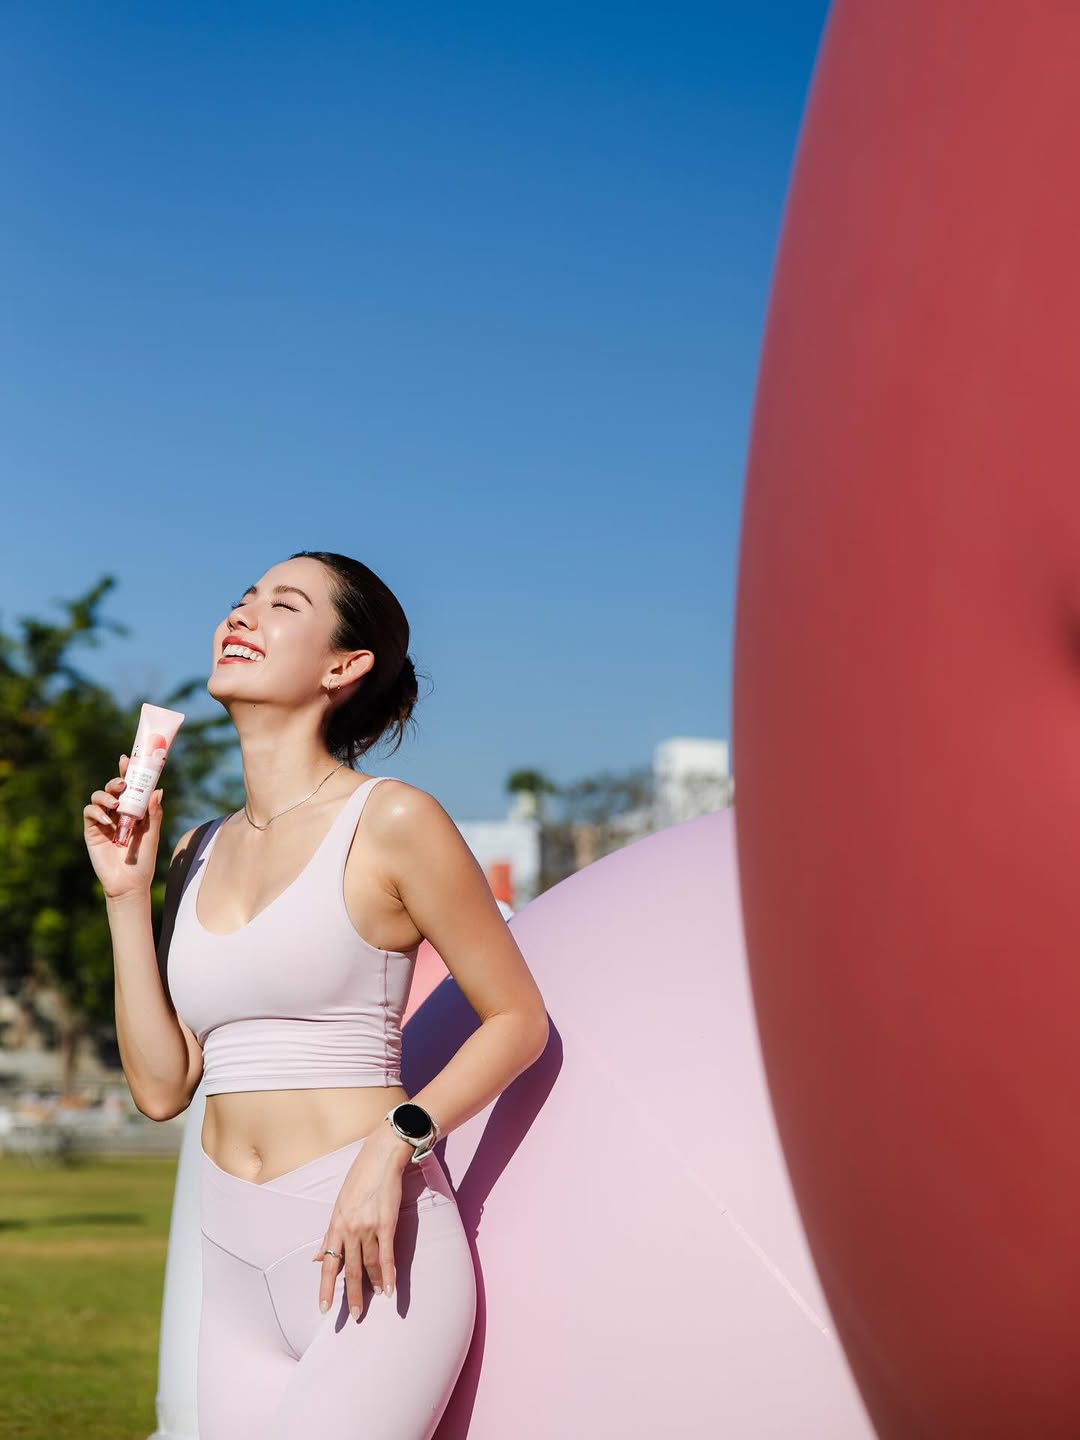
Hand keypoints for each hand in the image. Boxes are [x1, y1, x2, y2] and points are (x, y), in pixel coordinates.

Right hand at [83, 753, 164, 899]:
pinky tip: (108, 820)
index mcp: (133, 810)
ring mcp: (104, 821)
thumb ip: (154, 813)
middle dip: (115, 781)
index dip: (127, 772)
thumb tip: (158, 790)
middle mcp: (118, 812)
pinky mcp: (92, 831)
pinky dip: (97, 812)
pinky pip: (89, 813)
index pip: (130, 787)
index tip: (127, 759)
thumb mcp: (152, 834)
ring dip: (106, 796)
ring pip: (98, 797)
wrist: (129, 883)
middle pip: (112, 788)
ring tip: (116, 804)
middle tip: (123, 783)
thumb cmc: (143, 860)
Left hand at [311, 1125, 414, 1318]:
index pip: (328, 1264)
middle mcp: (349, 1229)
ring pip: (369, 1265)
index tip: (324, 1309)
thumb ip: (329, 1234)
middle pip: (350, 1270)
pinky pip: (387, 1255)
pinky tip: (390, 1290)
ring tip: (376, 1299)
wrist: (381, 1157)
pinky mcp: (387, 1224)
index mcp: (335, 1225)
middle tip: (354, 1316)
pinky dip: (389, 1275)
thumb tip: (316, 1258)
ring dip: (373, 1285)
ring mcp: (369, 1227)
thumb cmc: (359, 1179)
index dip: (326, 1288)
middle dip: (351, 1295)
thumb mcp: (338, 1206)